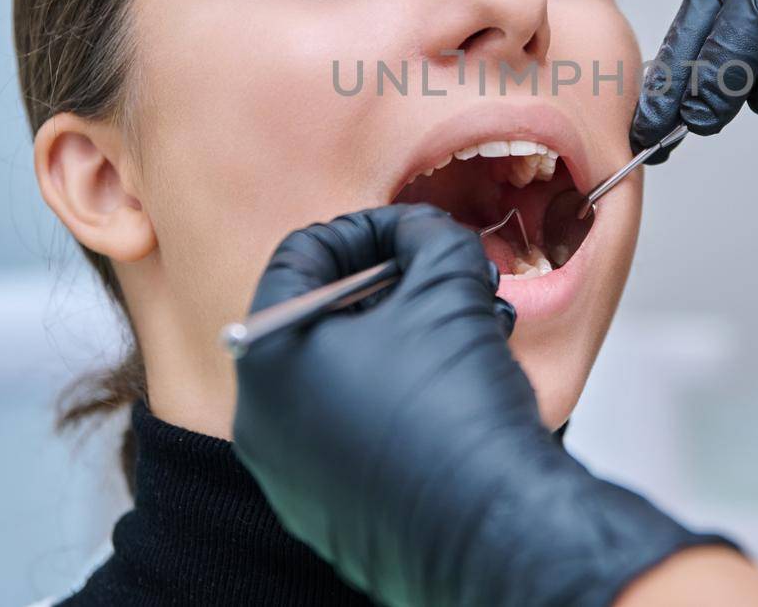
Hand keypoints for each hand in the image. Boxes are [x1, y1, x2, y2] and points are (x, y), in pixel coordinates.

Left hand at [232, 203, 731, 606]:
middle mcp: (262, 418)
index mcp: (268, 355)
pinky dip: (402, 397)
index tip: (416, 232)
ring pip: (345, 374)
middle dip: (395, 287)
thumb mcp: (449, 284)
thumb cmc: (457, 408)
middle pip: (324, 316)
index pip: (302, 255)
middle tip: (447, 281)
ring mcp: (292, 472)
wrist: (495, 529)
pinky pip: (356, 429)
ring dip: (407, 339)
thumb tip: (419, 233)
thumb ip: (426, 235)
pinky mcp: (328, 509)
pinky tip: (459, 392)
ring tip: (469, 333)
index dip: (368, 228)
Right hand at [631, 0, 757, 178]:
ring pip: (713, 7)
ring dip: (685, 66)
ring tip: (660, 125)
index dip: (732, 48)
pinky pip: (726, 23)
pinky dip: (702, 65)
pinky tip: (681, 105)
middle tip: (667, 122)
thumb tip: (755, 91)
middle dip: (692, 59)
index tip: (709, 105)